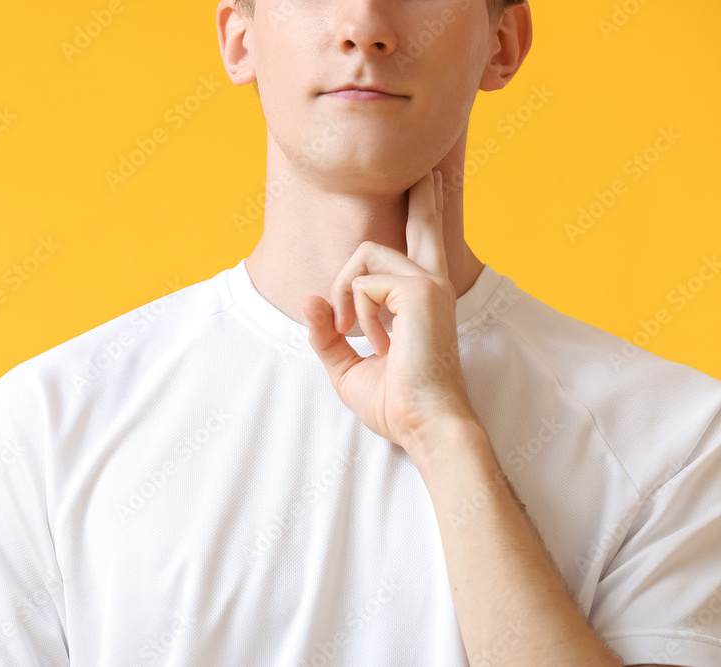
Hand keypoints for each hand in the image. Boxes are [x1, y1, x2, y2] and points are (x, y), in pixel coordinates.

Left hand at [302, 169, 479, 463]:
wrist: (422, 424)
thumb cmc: (396, 402)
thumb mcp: (348, 367)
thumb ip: (328, 334)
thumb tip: (309, 300)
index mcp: (422, 299)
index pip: (425, 246)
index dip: (426, 213)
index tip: (432, 183)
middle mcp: (431, 284)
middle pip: (422, 223)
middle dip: (423, 197)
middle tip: (431, 173)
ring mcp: (427, 283)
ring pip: (364, 255)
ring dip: (345, 294)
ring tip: (358, 334)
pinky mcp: (419, 290)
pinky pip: (362, 284)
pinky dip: (356, 313)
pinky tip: (381, 342)